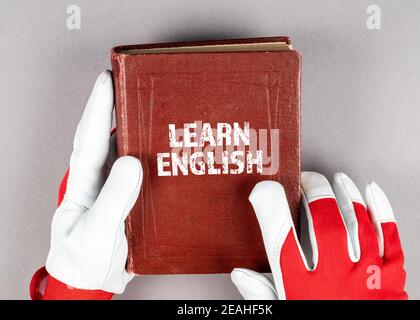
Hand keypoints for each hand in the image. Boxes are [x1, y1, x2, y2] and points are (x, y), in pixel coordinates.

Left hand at [44, 70, 142, 295]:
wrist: (91, 282)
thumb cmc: (83, 259)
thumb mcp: (97, 230)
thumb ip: (113, 198)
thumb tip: (130, 162)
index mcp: (83, 184)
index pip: (89, 138)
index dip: (98, 106)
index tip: (107, 80)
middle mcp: (98, 181)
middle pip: (105, 136)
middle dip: (115, 108)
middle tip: (132, 84)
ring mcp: (114, 189)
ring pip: (123, 152)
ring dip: (134, 129)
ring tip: (151, 109)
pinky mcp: (129, 201)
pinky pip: (140, 172)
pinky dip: (149, 156)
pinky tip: (161, 149)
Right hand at [231, 172, 406, 299]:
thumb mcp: (285, 314)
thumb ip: (262, 294)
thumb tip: (240, 273)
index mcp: (302, 288)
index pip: (281, 239)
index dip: (270, 208)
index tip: (264, 190)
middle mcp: (335, 278)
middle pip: (323, 222)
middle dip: (313, 192)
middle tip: (306, 180)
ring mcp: (366, 275)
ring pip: (356, 222)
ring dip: (344, 194)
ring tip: (335, 180)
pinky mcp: (391, 277)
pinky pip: (389, 235)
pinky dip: (381, 210)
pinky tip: (371, 191)